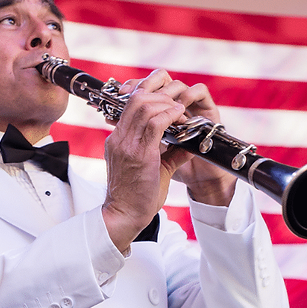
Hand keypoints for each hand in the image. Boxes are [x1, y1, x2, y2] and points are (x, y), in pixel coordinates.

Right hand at [100, 70, 235, 250]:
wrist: (124, 215)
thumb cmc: (137, 196)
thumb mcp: (152, 169)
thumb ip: (169, 154)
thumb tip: (189, 145)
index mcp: (117, 139)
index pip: (130, 103)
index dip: (151, 93)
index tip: (170, 100)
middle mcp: (119, 137)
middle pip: (136, 97)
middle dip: (161, 92)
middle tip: (178, 99)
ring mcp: (126, 144)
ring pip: (145, 105)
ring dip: (168, 103)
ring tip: (181, 109)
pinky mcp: (139, 153)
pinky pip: (155, 123)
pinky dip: (170, 115)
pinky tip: (181, 117)